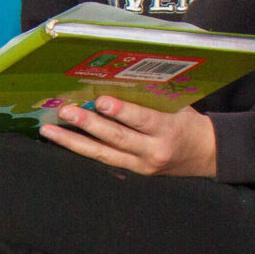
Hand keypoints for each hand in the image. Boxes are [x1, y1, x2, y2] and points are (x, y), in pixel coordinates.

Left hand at [37, 96, 217, 176]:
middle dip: (88, 125)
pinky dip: (82, 149)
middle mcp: (153, 151)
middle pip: (117, 139)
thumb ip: (151, 98)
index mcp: (169, 129)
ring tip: (49, 130)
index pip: (143, 120)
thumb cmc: (188, 122)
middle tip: (65, 111)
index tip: (101, 101)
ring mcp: (141, 166)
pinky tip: (63, 140)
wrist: (205, 154)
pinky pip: (104, 160)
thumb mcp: (178, 106)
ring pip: (103, 154)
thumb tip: (115, 81)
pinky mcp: (133, 172)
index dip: (122, 111)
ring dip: (73, 142)